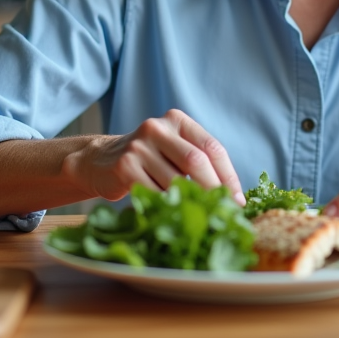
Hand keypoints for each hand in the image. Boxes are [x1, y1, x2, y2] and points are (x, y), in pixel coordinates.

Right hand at [71, 109, 244, 204]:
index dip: (228, 175)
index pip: (211, 147)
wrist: (100, 162)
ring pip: (175, 180)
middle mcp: (157, 128)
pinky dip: (167, 206)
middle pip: (195, 161)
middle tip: (225, 211)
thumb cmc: (149, 161)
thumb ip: (198, 163)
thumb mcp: (174, 152)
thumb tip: (233, 197)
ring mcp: (139, 146)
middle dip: (214, 189)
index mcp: (177, 120)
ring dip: (189, 202)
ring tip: (200, 216)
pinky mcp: (124, 166)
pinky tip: (173, 214)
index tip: (238, 200)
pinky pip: (154, 192)